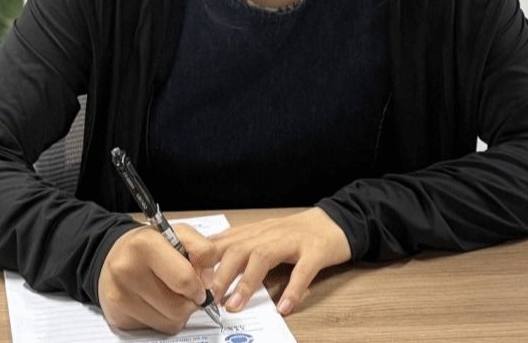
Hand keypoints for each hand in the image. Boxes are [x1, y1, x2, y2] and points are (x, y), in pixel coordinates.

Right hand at [97, 224, 217, 334]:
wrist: (115, 256)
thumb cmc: (150, 246)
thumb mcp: (178, 234)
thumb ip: (202, 250)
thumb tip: (208, 282)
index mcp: (145, 244)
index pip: (185, 278)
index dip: (201, 284)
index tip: (201, 283)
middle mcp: (127, 270)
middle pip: (179, 307)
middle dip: (191, 301)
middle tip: (188, 290)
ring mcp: (120, 296)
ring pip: (170, 322)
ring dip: (179, 312)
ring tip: (171, 294)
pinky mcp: (118, 316)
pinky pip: (156, 329)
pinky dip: (163, 319)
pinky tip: (156, 302)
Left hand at [209, 207, 350, 316]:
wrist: (338, 221)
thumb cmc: (299, 232)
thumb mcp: (266, 235)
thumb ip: (241, 245)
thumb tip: (209, 259)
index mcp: (257, 231)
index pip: (225, 242)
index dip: (205, 259)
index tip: (189, 278)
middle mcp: (271, 233)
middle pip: (239, 249)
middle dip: (220, 274)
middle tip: (207, 298)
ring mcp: (293, 241)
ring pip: (264, 257)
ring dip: (246, 282)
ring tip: (234, 305)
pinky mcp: (315, 252)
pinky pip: (302, 271)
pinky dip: (292, 289)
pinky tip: (284, 307)